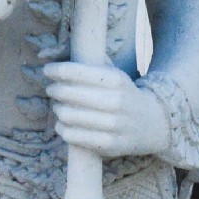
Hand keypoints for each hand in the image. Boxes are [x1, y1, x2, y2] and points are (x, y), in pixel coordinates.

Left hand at [43, 62, 171, 157]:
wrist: (150, 122)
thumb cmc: (122, 93)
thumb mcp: (113, 73)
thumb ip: (89, 62)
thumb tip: (52, 54)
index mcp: (115, 79)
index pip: (74, 72)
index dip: (55, 70)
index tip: (47, 70)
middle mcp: (115, 101)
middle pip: (68, 94)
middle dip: (54, 90)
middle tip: (52, 89)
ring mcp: (113, 125)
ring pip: (68, 115)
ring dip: (57, 109)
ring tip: (58, 106)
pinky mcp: (108, 144)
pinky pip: (73, 136)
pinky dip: (62, 128)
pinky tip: (63, 123)